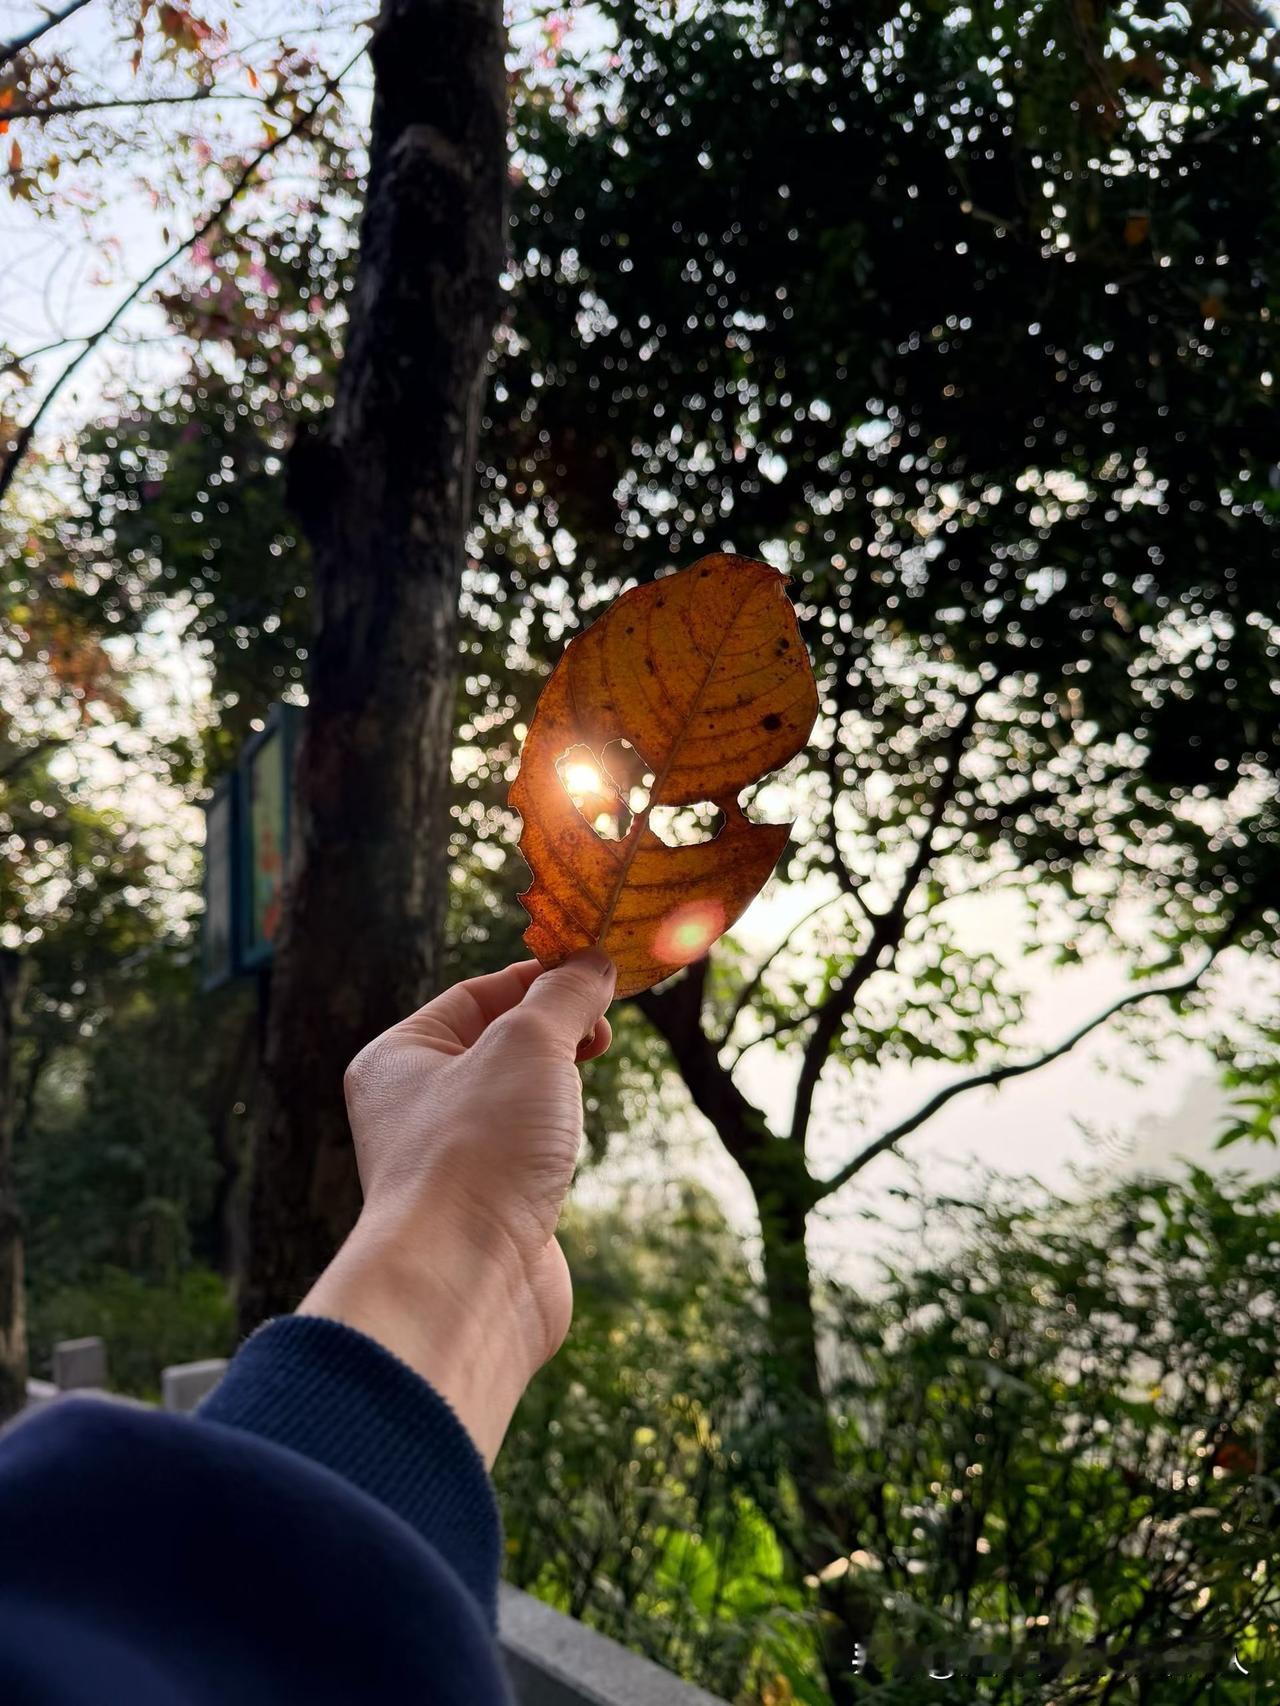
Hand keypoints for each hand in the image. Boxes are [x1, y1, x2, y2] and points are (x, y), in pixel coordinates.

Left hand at [299, 952, 615, 1464]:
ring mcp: (448, 1163)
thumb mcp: (529, 1044)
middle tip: (601, 1028)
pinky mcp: (486, 1210)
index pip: (475, 995)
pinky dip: (555, 1138)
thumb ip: (565, 996)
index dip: (538, 978)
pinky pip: (525, 1154)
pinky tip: (573, 1142)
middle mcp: (411, 1109)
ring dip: (556, 1083)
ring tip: (589, 1072)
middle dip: (553, 1029)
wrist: (466, 1280)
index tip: (596, 973)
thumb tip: (594, 964)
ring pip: (513, 1101)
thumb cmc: (478, 1150)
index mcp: (396, 1059)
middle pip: (495, 1046)